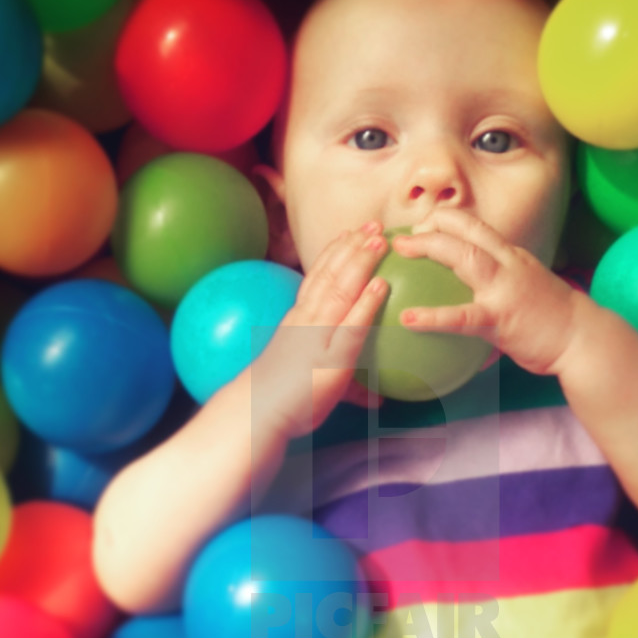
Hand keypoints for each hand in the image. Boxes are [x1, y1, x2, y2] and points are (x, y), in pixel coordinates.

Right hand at [248, 222, 388, 441]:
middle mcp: (305, 320)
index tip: (349, 233)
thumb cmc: (283, 400)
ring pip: (340, 290)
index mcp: (297, 320)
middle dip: (352, 246)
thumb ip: (349, 385)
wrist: (256, 413)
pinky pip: (351, 325)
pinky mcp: (330, 358)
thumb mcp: (314, 379)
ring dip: (361, 262)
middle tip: (373, 224)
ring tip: (379, 240)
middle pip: (330, 274)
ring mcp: (316, 336)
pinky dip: (366, 303)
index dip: (334, 253)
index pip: (316, 278)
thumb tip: (378, 398)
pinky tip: (381, 286)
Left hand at [390, 209, 579, 376]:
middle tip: (402, 236)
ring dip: (429, 248)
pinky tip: (407, 319)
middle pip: (466, 231)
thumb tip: (473, 291)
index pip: (477, 226)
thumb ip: (502, 282)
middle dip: (432, 224)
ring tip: (400, 251)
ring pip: (464, 257)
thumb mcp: (528, 287)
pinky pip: (460, 317)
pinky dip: (432, 316)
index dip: (446, 219)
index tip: (422, 225)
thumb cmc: (554, 320)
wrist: (583, 339)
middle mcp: (508, 263)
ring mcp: (504, 288)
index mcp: (513, 256)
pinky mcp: (500, 319)